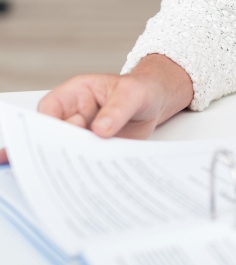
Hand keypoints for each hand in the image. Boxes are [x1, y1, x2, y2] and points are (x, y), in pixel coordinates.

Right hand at [0, 54, 192, 164]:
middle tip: (74, 159)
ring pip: (68, 151)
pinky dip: (91, 169)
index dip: (51, 124)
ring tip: (89, 170)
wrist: (156, 102)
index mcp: (74, 94)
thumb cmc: (140, 89)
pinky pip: (86, 161)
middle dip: (60, 148)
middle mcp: (73, 115)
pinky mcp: (94, 149)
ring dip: (76, 162)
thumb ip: (117, 108)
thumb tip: (100, 128)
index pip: (49, 108)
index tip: (65, 135)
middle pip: (54, 135)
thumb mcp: (132, 92)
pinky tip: (99, 175)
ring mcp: (82, 134)